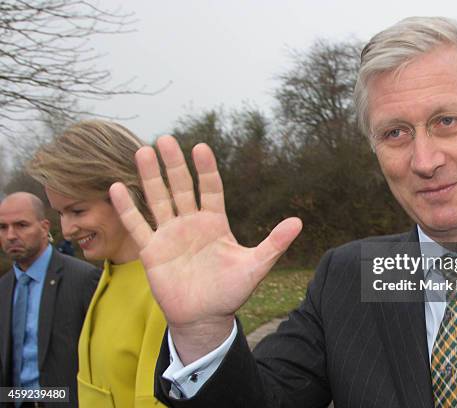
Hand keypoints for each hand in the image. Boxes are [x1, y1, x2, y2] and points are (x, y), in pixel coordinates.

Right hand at [109, 136, 301, 362]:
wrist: (205, 318)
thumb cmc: (230, 292)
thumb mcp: (255, 266)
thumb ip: (274, 243)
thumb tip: (298, 222)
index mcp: (215, 223)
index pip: (211, 189)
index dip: (206, 169)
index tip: (201, 148)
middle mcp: (191, 223)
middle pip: (181, 187)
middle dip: (174, 164)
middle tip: (166, 139)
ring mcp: (170, 235)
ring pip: (158, 200)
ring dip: (151, 177)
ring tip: (143, 151)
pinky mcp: (152, 251)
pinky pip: (138, 226)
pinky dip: (128, 208)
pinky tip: (118, 188)